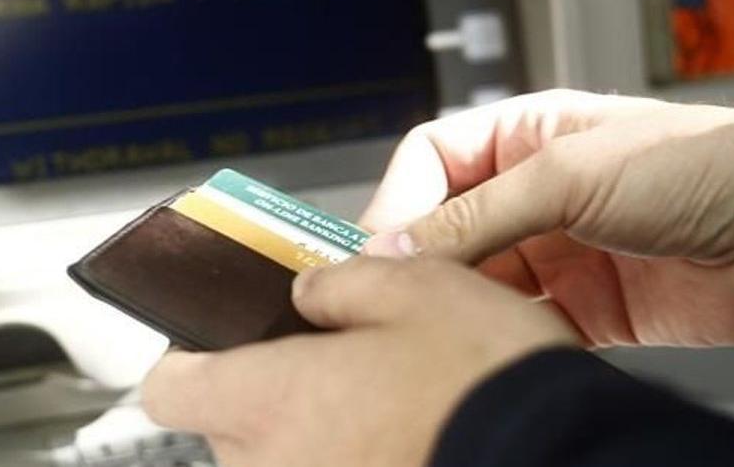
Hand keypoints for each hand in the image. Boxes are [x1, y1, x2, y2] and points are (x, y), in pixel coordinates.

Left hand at [142, 257, 578, 466]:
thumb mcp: (417, 287)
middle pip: (228, 426)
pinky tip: (407, 439)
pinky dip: (355, 461)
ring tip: (384, 404)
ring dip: (317, 434)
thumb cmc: (487, 384)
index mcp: (271, 400)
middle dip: (269, 391)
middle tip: (330, 362)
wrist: (564, 459)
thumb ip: (342, 283)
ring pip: (284, 460)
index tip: (218, 340)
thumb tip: (309, 291)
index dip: (189, 355)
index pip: (169, 386)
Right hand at [360, 90, 733, 346]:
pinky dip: (502, 335)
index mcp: (525, 137)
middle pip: (445, 225)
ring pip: (477, 280)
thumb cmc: (693, 167)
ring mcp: (556, 250)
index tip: (372, 250)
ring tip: (442, 322)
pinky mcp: (581, 307)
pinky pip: (519, 323)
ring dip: (459, 301)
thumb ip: (477, 214)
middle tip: (388, 298)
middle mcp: (533, 192)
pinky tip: (496, 342)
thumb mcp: (568, 177)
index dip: (394, 202)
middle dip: (417, 259)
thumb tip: (393, 247)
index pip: (430, 162)